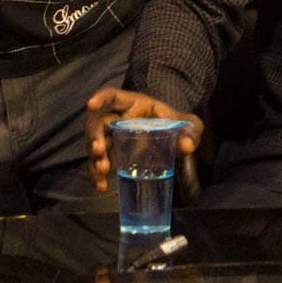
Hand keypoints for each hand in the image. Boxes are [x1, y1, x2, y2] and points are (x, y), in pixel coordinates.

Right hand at [84, 88, 202, 193]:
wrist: (173, 137)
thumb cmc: (176, 124)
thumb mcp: (187, 124)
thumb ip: (190, 131)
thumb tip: (186, 145)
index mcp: (132, 104)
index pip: (112, 96)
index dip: (100, 98)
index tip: (91, 105)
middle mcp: (117, 119)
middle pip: (97, 123)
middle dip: (95, 136)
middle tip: (99, 150)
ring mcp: (113, 137)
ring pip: (96, 145)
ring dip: (94, 158)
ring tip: (102, 171)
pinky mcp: (114, 155)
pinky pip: (100, 163)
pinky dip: (98, 175)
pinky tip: (101, 186)